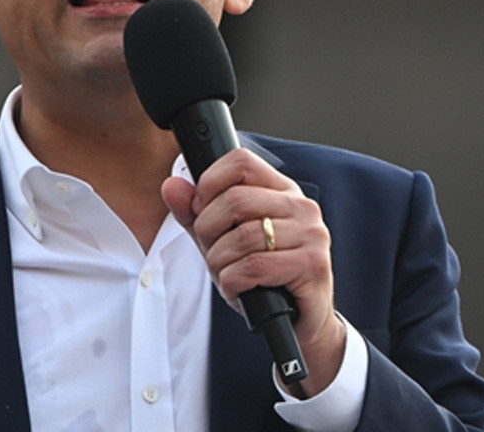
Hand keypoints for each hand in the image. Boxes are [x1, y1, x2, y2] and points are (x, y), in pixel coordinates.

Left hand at [162, 148, 345, 395]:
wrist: (298, 322)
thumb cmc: (261, 277)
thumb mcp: (221, 241)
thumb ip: (195, 214)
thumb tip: (171, 185)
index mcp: (281, 190)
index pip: (240, 162)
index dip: (209, 184)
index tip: (201, 210)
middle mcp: (301, 206)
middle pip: (235, 199)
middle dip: (208, 230)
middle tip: (210, 251)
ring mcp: (311, 234)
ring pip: (242, 236)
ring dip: (219, 262)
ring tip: (225, 274)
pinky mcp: (312, 264)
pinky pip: (254, 266)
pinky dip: (232, 282)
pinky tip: (237, 288)